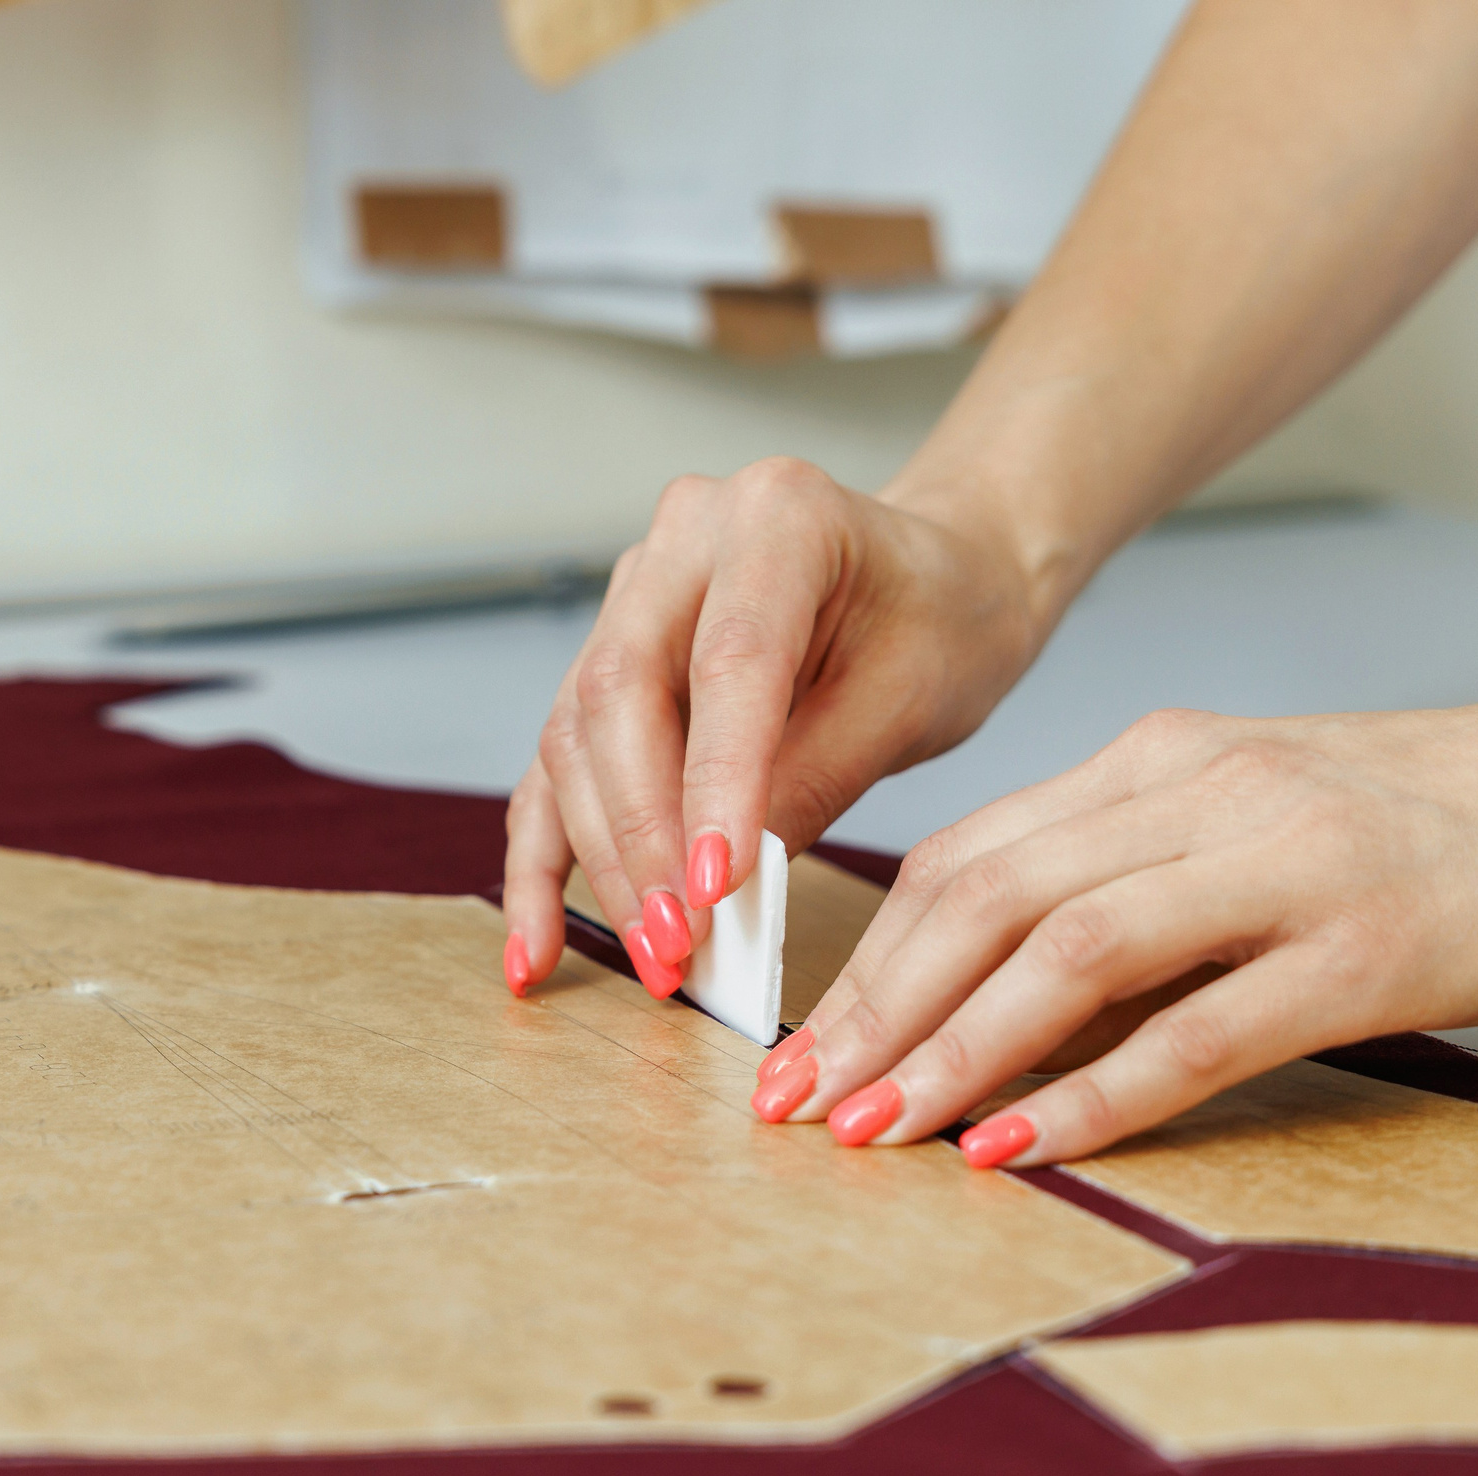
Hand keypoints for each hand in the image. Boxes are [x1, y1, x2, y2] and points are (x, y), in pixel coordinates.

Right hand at [501, 457, 1057, 998]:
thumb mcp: (911, 698)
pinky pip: (561, 764)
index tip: (715, 892)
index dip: (713, 782)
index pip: (728, 663)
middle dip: (641, 839)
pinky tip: (538, 946)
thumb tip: (723, 891)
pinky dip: (550, 858)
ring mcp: (633, 596)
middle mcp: (683, 540)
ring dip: (602, 860)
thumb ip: (814, 781)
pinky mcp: (609, 658)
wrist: (937, 577)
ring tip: (649, 958)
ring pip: (576, 738)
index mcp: (777, 515)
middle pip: (620, 697)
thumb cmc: (939, 620)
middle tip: (678, 947)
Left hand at [748, 676, 1477, 1166]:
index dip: (865, 954)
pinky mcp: (1366, 946)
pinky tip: (1018, 1148)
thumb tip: (1005, 976)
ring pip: (1067, 956)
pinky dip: (1095, 1094)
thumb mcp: (1255, 804)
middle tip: (791, 1104)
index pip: (966, 856)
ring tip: (871, 1132)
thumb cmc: (1435, 812)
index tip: (797, 1042)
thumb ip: (1136, 864)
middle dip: (870, 1007)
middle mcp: (1199, 795)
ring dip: (951, 1049)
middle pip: (983, 899)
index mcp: (1158, 760)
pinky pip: (1200, 1030)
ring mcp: (1282, 866)